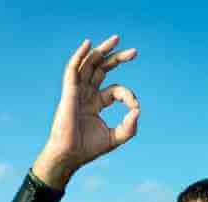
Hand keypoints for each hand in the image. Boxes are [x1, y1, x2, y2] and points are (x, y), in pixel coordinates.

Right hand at [32, 36, 139, 189]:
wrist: (70, 155)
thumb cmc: (89, 149)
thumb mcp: (116, 137)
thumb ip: (130, 126)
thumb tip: (138, 110)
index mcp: (96, 103)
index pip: (116, 90)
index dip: (129, 96)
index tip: (135, 108)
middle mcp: (86, 94)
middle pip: (102, 69)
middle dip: (117, 59)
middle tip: (135, 52)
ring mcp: (77, 91)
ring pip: (89, 65)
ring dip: (102, 50)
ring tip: (116, 39)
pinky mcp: (69, 92)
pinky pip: (73, 70)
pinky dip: (80, 56)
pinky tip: (88, 44)